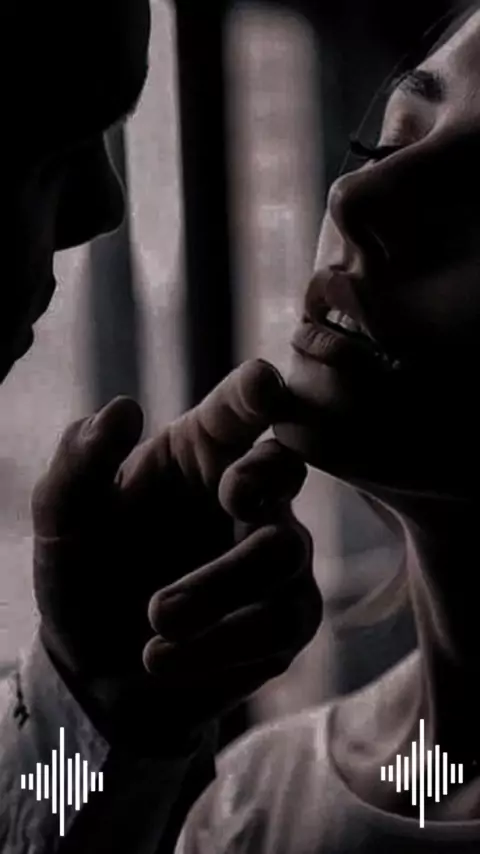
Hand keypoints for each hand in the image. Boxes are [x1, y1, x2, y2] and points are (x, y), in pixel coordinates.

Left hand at [32, 360, 321, 747]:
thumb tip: (123, 409)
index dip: (255, 391)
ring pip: (282, 554)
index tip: (262, 385)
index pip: (238, 408)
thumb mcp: (63, 517)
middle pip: (284, 470)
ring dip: (219, 587)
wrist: (95, 668)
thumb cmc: (86, 571)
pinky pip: (280, 625)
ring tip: (156, 619)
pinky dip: (221, 644)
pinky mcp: (285, 620)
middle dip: (265, 478)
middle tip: (232, 494)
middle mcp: (248, 497)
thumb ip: (81, 461)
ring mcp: (274, 558)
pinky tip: (161, 658)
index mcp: (200, 452)